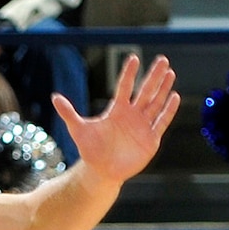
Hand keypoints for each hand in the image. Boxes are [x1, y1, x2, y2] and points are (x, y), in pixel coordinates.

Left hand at [52, 53, 178, 185]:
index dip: (129, 73)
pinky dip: (168, 110)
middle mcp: (132, 115)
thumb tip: (54, 96)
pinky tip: (174, 96)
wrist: (101, 171)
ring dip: (163, 89)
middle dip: (153, 76)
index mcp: (116, 110)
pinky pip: (161, 122)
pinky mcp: (151, 139)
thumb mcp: (78, 129)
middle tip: (162, 59)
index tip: (133, 57)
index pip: (124, 87)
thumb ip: (68, 112)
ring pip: (156, 103)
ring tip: (170, 73)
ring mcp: (143, 126)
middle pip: (145, 91)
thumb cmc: (90, 150)